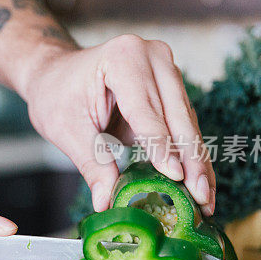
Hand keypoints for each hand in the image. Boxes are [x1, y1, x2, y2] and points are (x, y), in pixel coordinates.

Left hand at [22, 34, 214, 213]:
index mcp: (123, 57)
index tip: (176, 176)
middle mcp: (153, 57)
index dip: (160, 145)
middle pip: (176, 116)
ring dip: (197, 163)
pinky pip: (185, 125)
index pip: (145, 109)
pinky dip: (191, 156)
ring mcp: (167, 69)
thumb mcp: (67, 130)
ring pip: (187, 123)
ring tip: (205, 200)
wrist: (55, 73)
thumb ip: (92, 163)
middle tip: (201, 198)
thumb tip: (105, 202)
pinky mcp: (172, 87)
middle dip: (190, 161)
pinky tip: (199, 185)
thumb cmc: (56, 95)